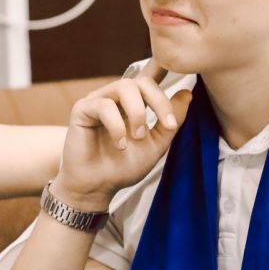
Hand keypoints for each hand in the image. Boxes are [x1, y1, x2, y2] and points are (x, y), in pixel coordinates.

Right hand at [54, 65, 191, 211]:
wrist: (97, 188)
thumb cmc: (122, 168)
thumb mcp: (156, 145)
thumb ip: (170, 121)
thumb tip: (187, 94)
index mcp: (131, 104)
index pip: (150, 83)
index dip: (164, 81)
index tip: (174, 106)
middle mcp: (114, 99)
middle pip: (141, 81)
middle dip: (159, 101)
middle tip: (167, 125)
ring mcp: (97, 101)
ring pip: (124, 86)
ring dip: (138, 112)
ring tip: (138, 137)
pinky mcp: (81, 110)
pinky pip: (104, 105)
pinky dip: (117, 125)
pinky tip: (119, 144)